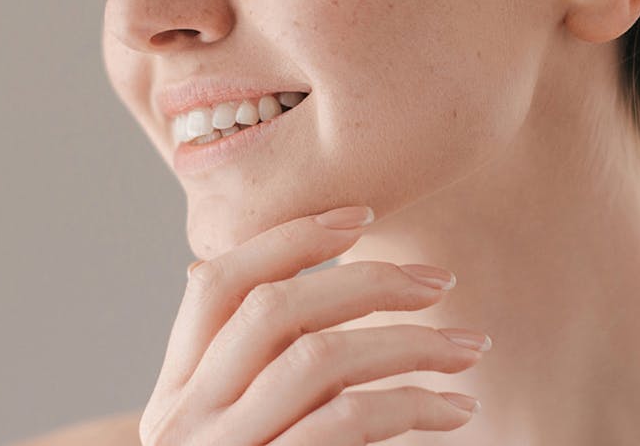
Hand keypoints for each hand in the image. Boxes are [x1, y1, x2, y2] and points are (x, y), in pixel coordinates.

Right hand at [138, 206, 487, 444]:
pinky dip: (412, 405)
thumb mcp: (238, 435)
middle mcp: (184, 422)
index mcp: (173, 395)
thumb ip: (254, 373)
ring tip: (466, 348)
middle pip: (271, 309)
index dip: (287, 237)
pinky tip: (453, 410)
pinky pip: (348, 423)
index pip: (214, 283)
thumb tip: (297, 279)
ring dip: (407, 342)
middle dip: (364, 281)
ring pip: (317, 360)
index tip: (361, 217)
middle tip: (438, 282)